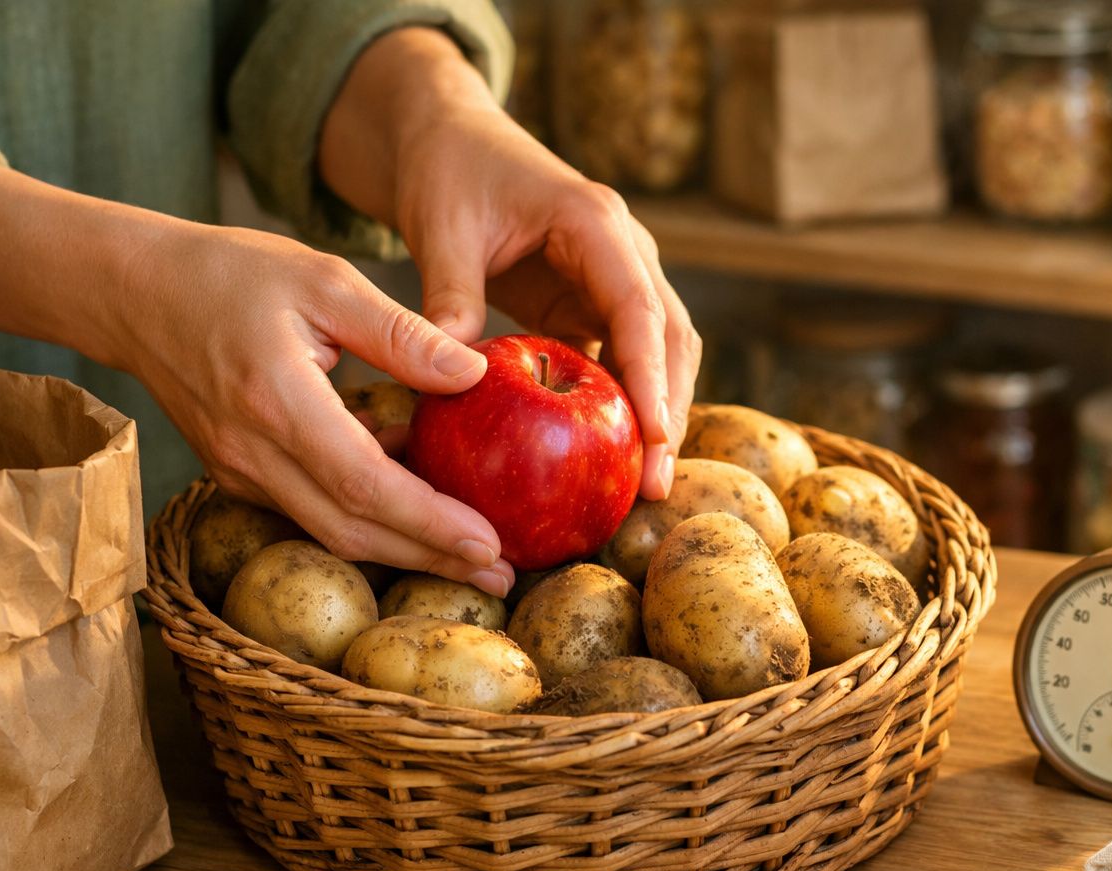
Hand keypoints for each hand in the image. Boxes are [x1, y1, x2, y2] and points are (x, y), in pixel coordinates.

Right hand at [121, 222, 517, 595]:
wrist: (134, 291)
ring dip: (406, 552)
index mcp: (278, 401)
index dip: (429, 523)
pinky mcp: (241, 476)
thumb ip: (401, 332)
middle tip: (502, 575)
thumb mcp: (325, 280)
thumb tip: (473, 373)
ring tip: (475, 562)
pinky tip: (421, 518)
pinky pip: (313, 514)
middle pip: (352, 530)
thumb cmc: (232, 272)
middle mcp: (254, 452)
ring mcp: (242, 472)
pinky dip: (371, 524)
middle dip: (432, 559)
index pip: (364, 484)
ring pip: (332, 533)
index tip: (489, 544)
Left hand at [320, 27, 700, 500]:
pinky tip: (609, 459)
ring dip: (657, 415)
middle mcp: (624, 251)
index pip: (639, 308)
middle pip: (670, 338)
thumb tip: (451, 370)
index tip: (655, 435)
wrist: (450, 142)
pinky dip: (624, 408)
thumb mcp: (441, 227)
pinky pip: (624, 362)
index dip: (651, 375)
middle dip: (670, 411)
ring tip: (646, 488)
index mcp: (596, 222)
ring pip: (660, 354)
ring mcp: (617, 280)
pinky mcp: (596, 305)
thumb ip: (450, 292)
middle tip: (657, 486)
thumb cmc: (449, 172)